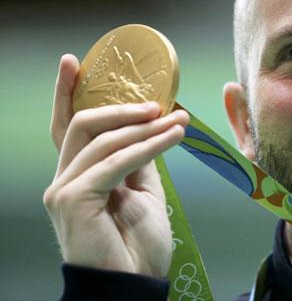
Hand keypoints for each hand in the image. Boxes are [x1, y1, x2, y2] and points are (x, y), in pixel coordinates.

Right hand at [43, 54, 188, 277]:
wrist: (134, 285)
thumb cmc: (137, 245)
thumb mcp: (143, 192)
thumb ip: (138, 160)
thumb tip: (150, 128)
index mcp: (79, 175)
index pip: (69, 126)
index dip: (68, 93)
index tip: (75, 61)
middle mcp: (64, 178)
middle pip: (83, 124)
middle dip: (122, 106)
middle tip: (158, 102)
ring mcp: (64, 189)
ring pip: (103, 139)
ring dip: (145, 126)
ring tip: (178, 121)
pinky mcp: (74, 199)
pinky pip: (116, 161)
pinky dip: (148, 146)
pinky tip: (172, 137)